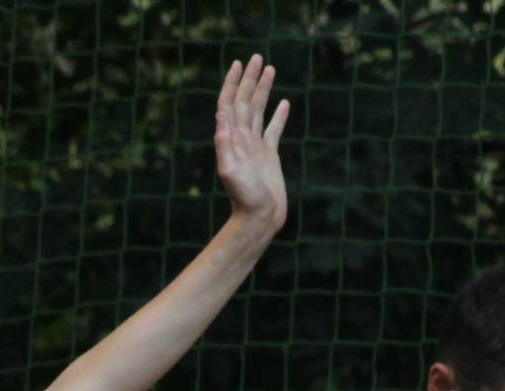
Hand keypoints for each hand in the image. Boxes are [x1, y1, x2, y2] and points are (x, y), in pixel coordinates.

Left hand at [212, 56, 291, 237]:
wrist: (258, 218)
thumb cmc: (244, 198)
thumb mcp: (230, 170)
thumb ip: (224, 143)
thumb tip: (220, 114)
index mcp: (231, 139)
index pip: (230, 104)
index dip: (232, 83)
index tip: (238, 64)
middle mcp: (242, 139)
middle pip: (245, 102)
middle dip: (249, 79)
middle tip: (257, 57)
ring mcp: (255, 147)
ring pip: (259, 111)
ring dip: (263, 90)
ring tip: (269, 69)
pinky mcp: (269, 156)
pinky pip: (273, 130)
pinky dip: (278, 115)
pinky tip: (284, 103)